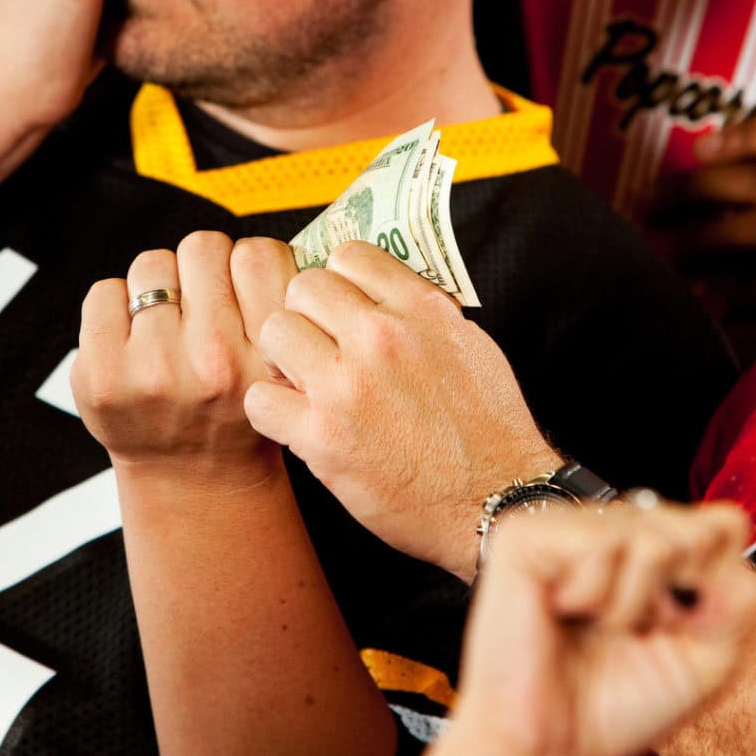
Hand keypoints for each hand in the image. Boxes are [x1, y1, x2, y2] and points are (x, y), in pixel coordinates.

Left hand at [75, 233, 296, 483]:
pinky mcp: (102, 374)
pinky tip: (135, 341)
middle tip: (204, 307)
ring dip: (161, 287)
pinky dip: (117, 307)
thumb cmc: (239, 414)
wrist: (195, 482)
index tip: (243, 290)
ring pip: (152, 264)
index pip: (258, 255)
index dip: (248, 265)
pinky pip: (104, 291)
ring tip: (170, 327)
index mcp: (267, 360)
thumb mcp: (284, 372)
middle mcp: (213, 362)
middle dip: (203, 270)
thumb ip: (279, 309)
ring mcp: (152, 369)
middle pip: (203, 247)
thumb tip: (256, 247)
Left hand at [245, 242, 560, 580]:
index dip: (338, 282)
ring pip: (274, 331)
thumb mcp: (469, 346)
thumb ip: (421, 313)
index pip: (349, 255)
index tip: (341, 309)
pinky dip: (272, 413)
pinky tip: (297, 424)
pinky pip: (261, 398)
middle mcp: (382, 337)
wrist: (495, 500)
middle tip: (317, 349)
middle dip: (306, 316)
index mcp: (421, 309)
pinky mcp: (323, 435)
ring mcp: (348, 385)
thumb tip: (380, 294)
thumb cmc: (486, 430)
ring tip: (303, 384)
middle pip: (303, 286)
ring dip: (283, 358)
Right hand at [451, 503, 755, 755]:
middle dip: (672, 599)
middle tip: (625, 636)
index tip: (680, 627)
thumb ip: (739, 598)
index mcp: (644, 551)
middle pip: (691, 528)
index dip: (716, 579)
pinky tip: (562, 612)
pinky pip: (601, 543)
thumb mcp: (708, 660)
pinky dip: (593, 593)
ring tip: (592, 630)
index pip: (720, 524)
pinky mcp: (524, 537)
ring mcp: (565, 528)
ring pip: (649, 535)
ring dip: (630, 604)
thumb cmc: (616, 710)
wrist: (550, 752)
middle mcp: (606, 529)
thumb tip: (731, 535)